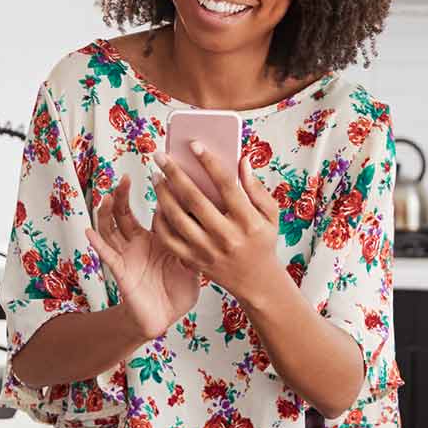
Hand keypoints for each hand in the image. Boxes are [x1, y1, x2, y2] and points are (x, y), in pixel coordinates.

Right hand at [84, 174, 198, 340]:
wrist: (164, 318)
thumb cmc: (178, 291)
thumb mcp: (193, 263)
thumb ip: (198, 242)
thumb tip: (213, 219)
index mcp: (157, 239)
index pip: (153, 211)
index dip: (155, 196)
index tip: (162, 174)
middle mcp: (138, 243)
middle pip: (124, 214)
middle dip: (121, 195)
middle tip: (124, 178)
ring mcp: (127, 255)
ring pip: (111, 229)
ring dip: (106, 213)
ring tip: (106, 196)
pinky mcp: (120, 271)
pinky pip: (107, 255)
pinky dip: (97, 243)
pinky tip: (89, 231)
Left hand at [151, 143, 283, 307]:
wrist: (257, 282)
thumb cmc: (262, 241)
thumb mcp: (270, 215)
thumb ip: (257, 188)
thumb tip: (242, 161)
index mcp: (248, 221)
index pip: (227, 186)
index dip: (209, 163)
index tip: (194, 145)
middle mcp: (227, 236)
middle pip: (195, 199)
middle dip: (175, 174)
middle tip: (161, 156)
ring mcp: (209, 251)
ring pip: (178, 219)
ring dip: (163, 195)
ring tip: (156, 177)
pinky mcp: (195, 261)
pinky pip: (170, 240)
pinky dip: (160, 222)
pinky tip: (158, 206)